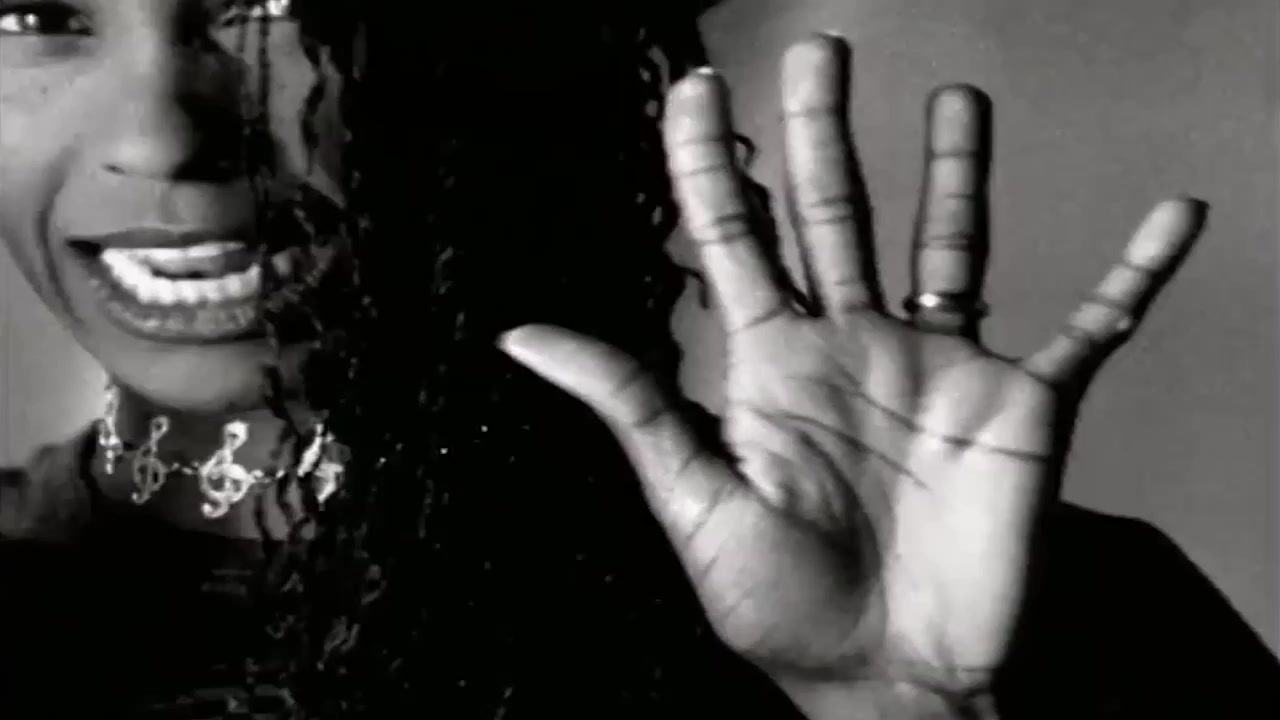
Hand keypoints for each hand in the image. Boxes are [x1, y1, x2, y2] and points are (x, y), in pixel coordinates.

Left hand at [500, 35, 1205, 717]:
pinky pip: (1092, 324)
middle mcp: (853, 348)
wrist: (886, 679)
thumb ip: (630, 403)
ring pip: (949, 243)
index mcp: (771, 365)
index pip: (733, 236)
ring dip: (955, 172)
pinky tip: (1171, 218)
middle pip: (833, 212)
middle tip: (820, 51)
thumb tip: (522, 337)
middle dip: (821, 131)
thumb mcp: (693, 500)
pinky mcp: (1023, 406)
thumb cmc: (782, 607)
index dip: (710, 160)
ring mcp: (940, 369)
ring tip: (955, 100)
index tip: (695, 88)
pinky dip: (1134, 273)